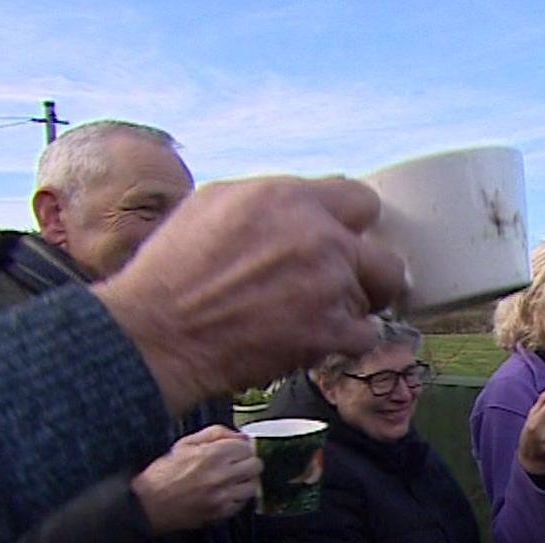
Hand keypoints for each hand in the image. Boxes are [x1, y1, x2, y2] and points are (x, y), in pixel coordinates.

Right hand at [94, 176, 404, 414]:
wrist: (158, 333)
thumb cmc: (175, 270)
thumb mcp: (215, 203)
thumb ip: (273, 199)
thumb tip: (311, 202)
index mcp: (290, 198)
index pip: (364, 201)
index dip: (355, 226)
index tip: (347, 241)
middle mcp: (319, 237)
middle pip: (385, 258)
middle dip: (367, 274)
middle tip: (343, 287)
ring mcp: (330, 286)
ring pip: (374, 299)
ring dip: (350, 310)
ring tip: (309, 317)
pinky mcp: (331, 331)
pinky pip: (366, 336)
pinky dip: (344, 343)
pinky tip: (312, 340)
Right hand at [130, 425, 259, 533]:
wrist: (147, 504)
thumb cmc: (163, 473)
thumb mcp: (185, 444)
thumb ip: (216, 434)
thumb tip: (241, 436)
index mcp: (212, 454)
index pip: (246, 447)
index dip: (241, 448)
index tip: (235, 451)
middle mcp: (221, 475)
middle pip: (256, 465)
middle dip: (247, 463)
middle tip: (236, 465)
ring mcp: (223, 496)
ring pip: (253, 485)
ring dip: (245, 481)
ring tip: (231, 481)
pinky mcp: (221, 513)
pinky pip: (243, 503)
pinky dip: (237, 498)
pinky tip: (224, 494)